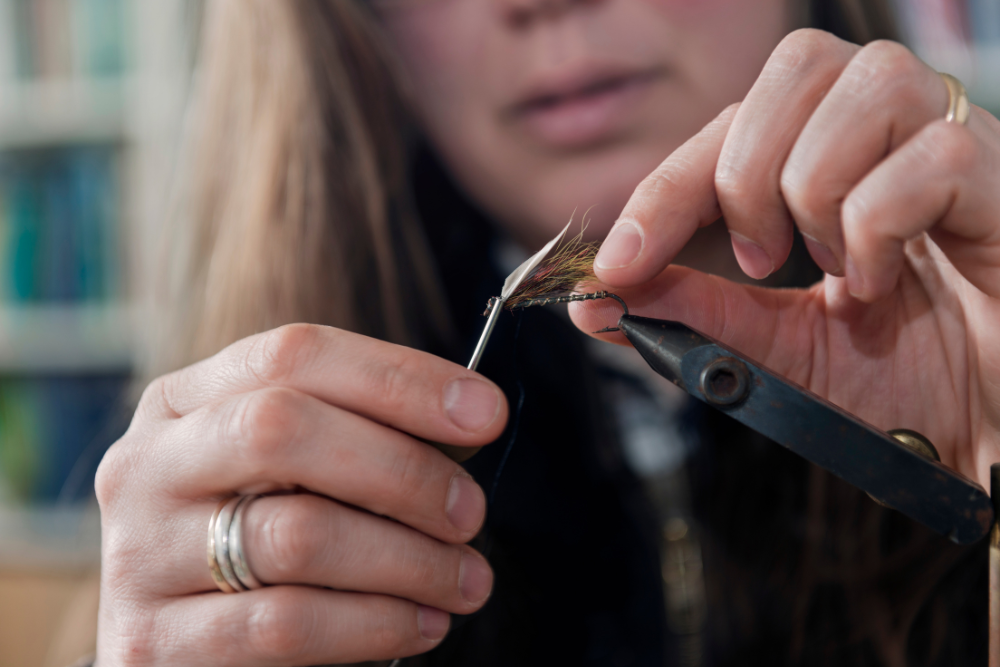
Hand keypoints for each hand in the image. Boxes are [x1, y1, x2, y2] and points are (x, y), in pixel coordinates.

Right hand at [95, 324, 507, 664]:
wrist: (169, 640)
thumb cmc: (250, 533)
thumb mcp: (280, 468)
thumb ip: (347, 434)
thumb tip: (466, 420)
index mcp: (184, 401)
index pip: (295, 354)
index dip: (399, 377)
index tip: (483, 413)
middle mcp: (149, 464)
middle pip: (283, 429)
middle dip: (401, 470)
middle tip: (470, 511)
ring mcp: (140, 552)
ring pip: (297, 534)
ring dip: (407, 559)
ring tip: (465, 579)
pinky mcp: (153, 641)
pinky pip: (285, 625)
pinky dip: (374, 624)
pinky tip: (422, 623)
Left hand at [572, 29, 999, 488]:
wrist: (990, 436)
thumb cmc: (902, 385)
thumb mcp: (775, 348)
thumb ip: (695, 312)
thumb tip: (596, 298)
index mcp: (838, 159)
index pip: (736, 122)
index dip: (666, 185)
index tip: (618, 263)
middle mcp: (898, 133)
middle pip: (797, 66)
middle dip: (744, 174)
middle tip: (759, 260)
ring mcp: (960, 145)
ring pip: (866, 87)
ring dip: (816, 192)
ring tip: (835, 270)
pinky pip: (933, 157)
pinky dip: (880, 227)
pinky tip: (884, 281)